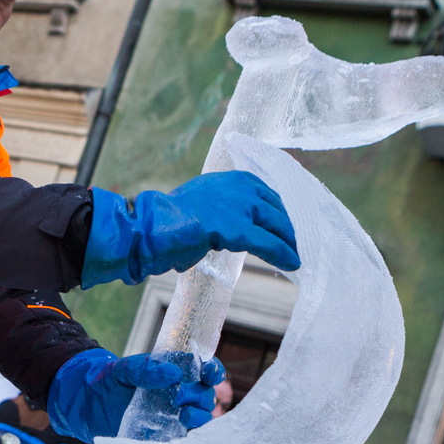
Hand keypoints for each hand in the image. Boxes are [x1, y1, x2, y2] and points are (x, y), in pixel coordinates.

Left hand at [46, 348, 225, 442]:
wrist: (84, 405)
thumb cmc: (106, 381)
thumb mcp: (123, 368)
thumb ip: (146, 368)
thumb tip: (174, 374)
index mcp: (174, 374)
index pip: (204, 371)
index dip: (213, 372)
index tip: (209, 374)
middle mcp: (179, 396)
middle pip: (205, 397)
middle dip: (200, 397)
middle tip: (178, 398)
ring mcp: (172, 417)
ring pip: (201, 419)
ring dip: (200, 417)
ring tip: (184, 416)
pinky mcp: (162, 437)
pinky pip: (184, 440)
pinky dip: (189, 439)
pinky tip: (183, 436)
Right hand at [81, 171, 299, 287]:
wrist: (149, 228)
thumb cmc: (169, 222)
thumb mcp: (203, 205)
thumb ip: (223, 210)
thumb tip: (238, 229)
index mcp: (231, 179)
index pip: (267, 194)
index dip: (279, 213)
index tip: (286, 228)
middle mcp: (238, 186)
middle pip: (276, 208)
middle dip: (287, 228)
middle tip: (294, 245)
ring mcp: (238, 205)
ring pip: (276, 224)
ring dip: (289, 242)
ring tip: (294, 256)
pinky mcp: (236, 227)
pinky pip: (268, 242)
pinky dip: (282, 253)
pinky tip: (292, 263)